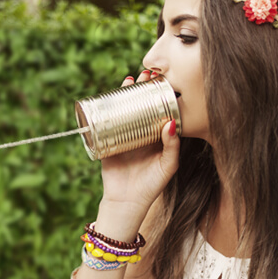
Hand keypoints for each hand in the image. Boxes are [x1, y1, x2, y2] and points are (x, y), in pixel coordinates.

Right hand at [99, 71, 180, 214]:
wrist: (126, 203)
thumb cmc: (151, 186)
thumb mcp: (167, 166)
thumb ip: (172, 147)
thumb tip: (171, 122)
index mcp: (155, 137)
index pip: (158, 110)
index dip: (160, 95)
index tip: (162, 81)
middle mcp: (140, 133)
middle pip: (140, 105)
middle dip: (142, 89)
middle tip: (146, 75)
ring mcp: (122, 136)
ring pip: (123, 109)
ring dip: (125, 93)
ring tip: (129, 80)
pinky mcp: (106, 141)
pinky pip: (105, 122)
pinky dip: (105, 108)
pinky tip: (107, 96)